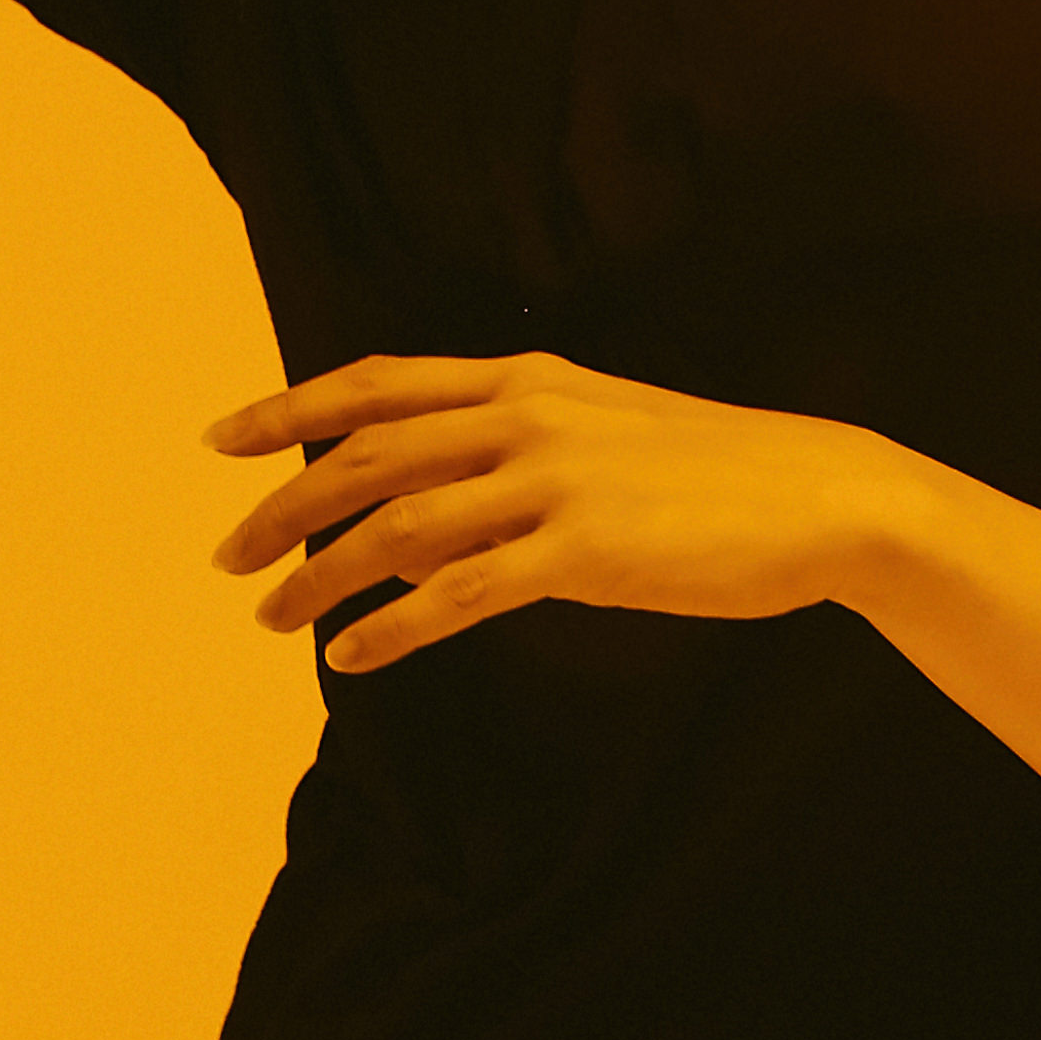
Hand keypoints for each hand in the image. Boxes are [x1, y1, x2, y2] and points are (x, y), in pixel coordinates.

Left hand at [203, 351, 890, 675]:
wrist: (817, 496)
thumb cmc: (708, 476)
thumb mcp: (596, 441)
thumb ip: (503, 466)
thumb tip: (408, 524)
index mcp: (528, 380)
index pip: (381, 383)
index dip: (293, 408)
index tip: (223, 441)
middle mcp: (529, 416)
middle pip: (369, 452)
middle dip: (285, 505)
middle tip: (226, 557)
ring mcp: (555, 481)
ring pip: (399, 524)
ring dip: (322, 574)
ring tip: (274, 618)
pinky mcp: (583, 551)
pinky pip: (460, 594)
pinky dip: (392, 628)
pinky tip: (354, 659)